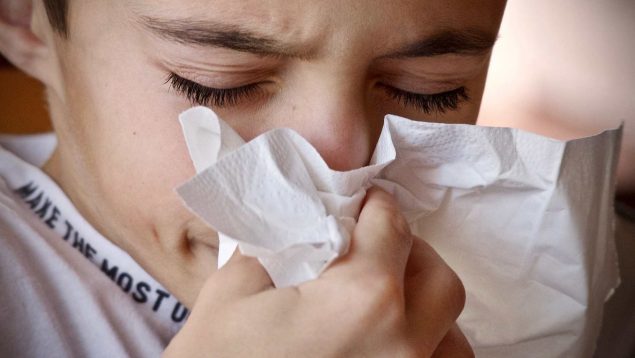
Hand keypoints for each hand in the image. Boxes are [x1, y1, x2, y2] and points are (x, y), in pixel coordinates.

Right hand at [163, 187, 471, 356]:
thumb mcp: (233, 290)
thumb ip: (280, 244)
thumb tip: (308, 223)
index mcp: (362, 299)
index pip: (392, 227)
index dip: (377, 205)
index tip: (366, 203)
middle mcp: (403, 344)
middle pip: (438, 278)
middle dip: (410, 252)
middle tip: (374, 249)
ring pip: (453, 335)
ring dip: (426, 308)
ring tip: (388, 302)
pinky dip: (428, 352)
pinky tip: (392, 346)